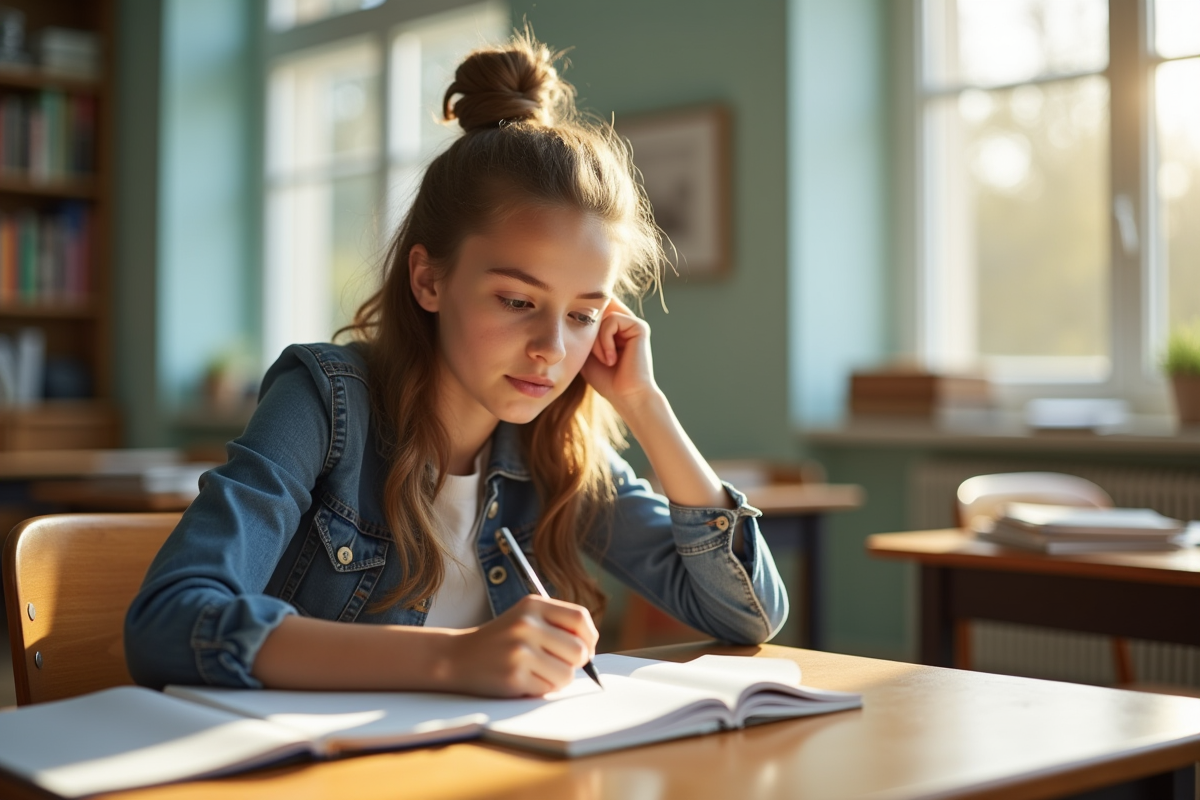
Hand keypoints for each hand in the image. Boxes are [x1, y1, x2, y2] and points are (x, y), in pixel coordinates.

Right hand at [441, 596, 598, 696]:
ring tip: (539, 673)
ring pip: (567, 674)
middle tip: (557, 664)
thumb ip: (557, 625)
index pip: (580, 618)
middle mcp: (527, 624)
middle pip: (579, 650)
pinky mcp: (514, 675)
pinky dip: (541, 689)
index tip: (585, 648)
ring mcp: (520, 650)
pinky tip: (524, 680)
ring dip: (558, 679)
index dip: (589, 637)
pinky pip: (548, 688)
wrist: (457, 657)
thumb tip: (591, 650)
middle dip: (575, 663)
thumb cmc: (500, 640)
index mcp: (533, 604)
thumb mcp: (525, 618)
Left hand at [580, 298, 659, 411]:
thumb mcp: (586, 352)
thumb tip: (574, 308)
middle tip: (597, 358)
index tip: (584, 349)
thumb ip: (583, 331)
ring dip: (597, 341)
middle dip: (589, 334)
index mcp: (615, 328)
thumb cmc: (606, 380)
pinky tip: (612, 359)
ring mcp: (633, 323)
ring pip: (602, 316)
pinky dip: (605, 341)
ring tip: (606, 361)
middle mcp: (625, 323)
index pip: (593, 309)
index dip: (582, 320)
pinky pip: (611, 321)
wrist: (626, 397)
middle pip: (595, 310)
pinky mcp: (639, 326)